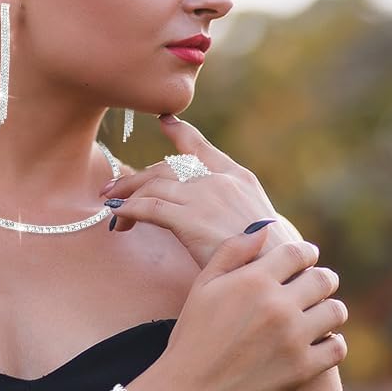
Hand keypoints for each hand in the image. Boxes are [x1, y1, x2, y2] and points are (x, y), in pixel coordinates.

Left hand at [101, 113, 301, 267]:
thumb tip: (225, 220)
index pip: (202, 147)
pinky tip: (119, 218)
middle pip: (167, 167)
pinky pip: (149, 208)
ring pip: (153, 184)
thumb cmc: (272, 256)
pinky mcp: (191, 218)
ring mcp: (205, 196)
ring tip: (112, 206)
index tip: (164, 122)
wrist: (279, 267)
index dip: (180, 133)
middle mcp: (219, 179)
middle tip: (115, 188)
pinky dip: (129, 209)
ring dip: (127, 194)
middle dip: (137, 177)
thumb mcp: (263, 222)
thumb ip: (239, 212)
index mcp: (238, 177)